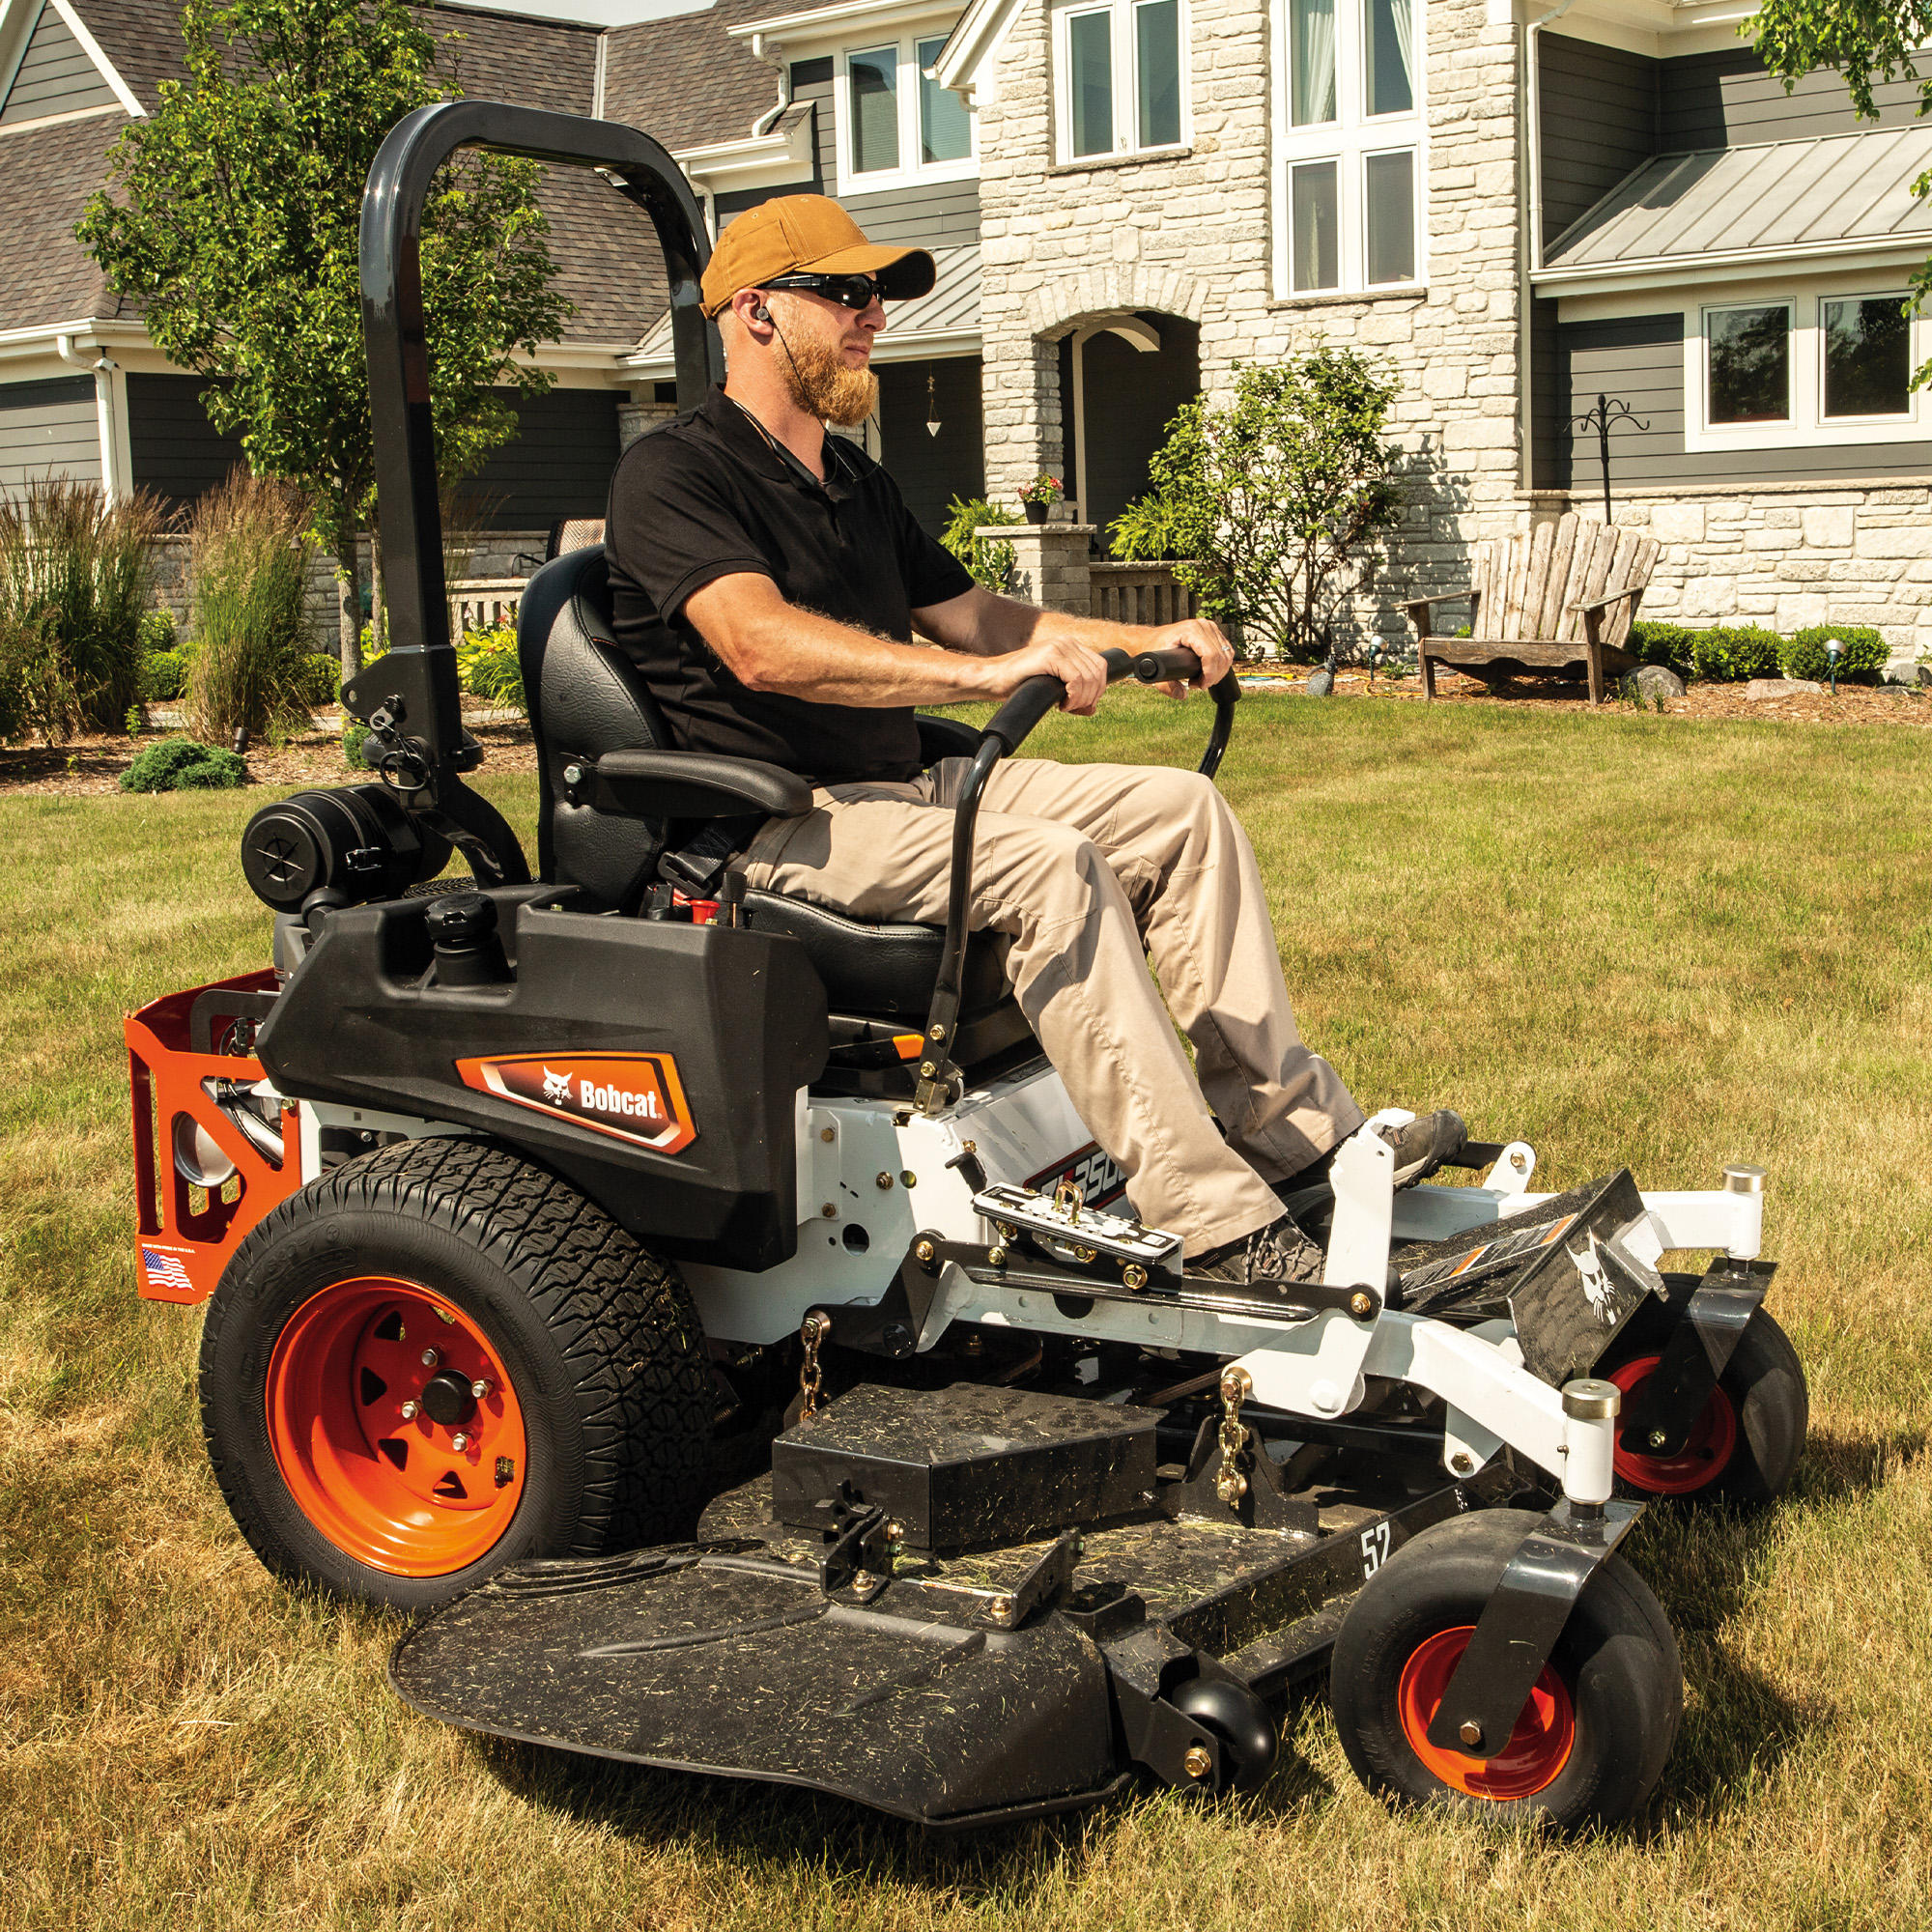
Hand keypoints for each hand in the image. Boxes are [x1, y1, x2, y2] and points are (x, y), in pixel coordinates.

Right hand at [989, 636, 1111, 715]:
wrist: (994, 678)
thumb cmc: (1020, 684)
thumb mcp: (1052, 686)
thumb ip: (1073, 692)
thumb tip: (1093, 709)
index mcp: (1069, 645)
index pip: (1100, 666)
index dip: (1098, 690)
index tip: (1082, 705)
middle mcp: (1067, 641)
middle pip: (1097, 673)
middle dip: (1090, 697)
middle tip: (1072, 709)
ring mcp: (1059, 646)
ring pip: (1089, 678)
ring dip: (1081, 700)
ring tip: (1065, 707)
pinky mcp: (1050, 655)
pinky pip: (1076, 680)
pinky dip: (1073, 697)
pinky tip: (1060, 705)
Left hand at [1148, 617, 1233, 698]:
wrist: (1152, 638)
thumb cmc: (1154, 650)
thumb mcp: (1156, 670)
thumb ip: (1167, 687)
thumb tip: (1183, 695)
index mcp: (1190, 630)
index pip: (1211, 655)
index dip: (1210, 675)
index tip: (1200, 686)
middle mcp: (1203, 626)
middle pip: (1221, 656)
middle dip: (1214, 676)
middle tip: (1199, 685)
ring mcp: (1210, 627)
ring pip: (1227, 655)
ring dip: (1219, 672)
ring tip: (1202, 680)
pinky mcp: (1214, 632)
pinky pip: (1227, 651)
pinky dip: (1221, 665)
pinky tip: (1208, 672)